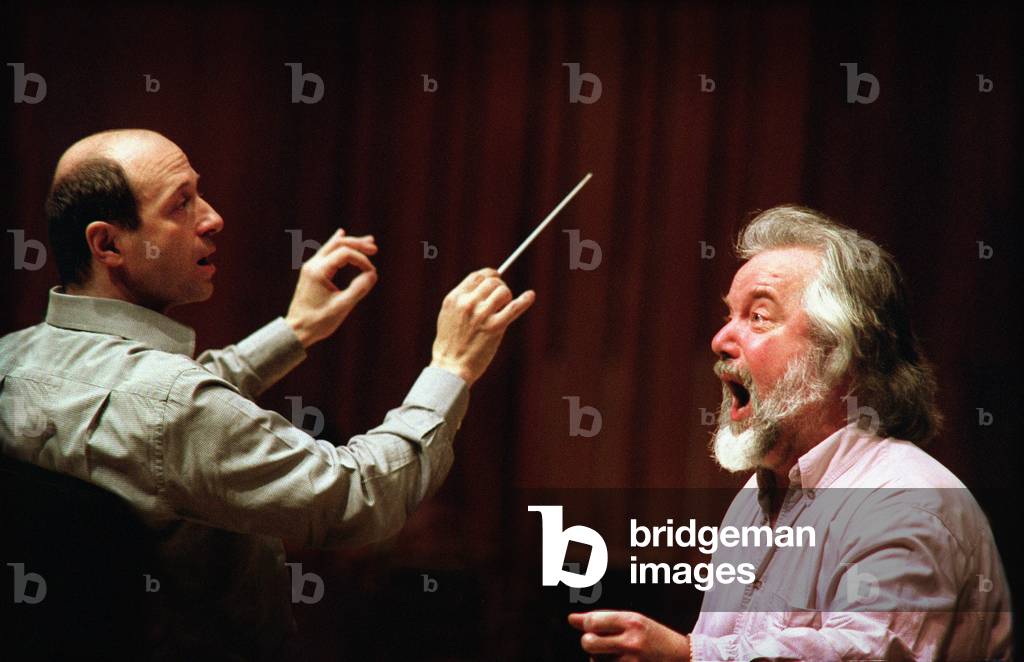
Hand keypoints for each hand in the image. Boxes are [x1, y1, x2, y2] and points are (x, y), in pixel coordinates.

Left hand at [285, 229, 377, 348]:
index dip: (361, 260)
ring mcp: (310, 267)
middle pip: (338, 244)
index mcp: (318, 271)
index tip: (372, 273)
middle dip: (358, 244)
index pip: (345, 254)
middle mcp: (312, 265)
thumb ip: (359, 289)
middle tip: (375, 248)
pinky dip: (338, 245)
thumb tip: (373, 274)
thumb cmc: (318, 321)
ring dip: (350, 243)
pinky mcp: (311, 272)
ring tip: (369, 241)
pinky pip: (326, 252)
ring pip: (332, 246)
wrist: (296, 330)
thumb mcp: (342, 307)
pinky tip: (341, 234)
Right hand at [429, 268, 534, 386]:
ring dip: (508, 297)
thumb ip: (463, 300)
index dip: (490, 274)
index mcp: (455, 298)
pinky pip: (514, 308)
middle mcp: (468, 303)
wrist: (450, 367)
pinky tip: (530, 296)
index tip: (497, 276)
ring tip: (505, 307)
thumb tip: (483, 287)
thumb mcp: (449, 315)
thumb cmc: (450, 344)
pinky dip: (524, 300)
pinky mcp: (494, 327)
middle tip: (502, 298)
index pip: (477, 276)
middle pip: (492, 282)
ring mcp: (481, 314)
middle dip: (500, 287)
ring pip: (503, 291)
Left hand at [568, 611, 690, 661]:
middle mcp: (632, 642)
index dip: (586, 625)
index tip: (591, 627)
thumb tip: (570, 619)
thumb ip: (601, 619)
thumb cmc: (651, 635)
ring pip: (594, 661)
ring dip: (598, 658)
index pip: (593, 622)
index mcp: (632, 622)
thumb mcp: (631, 620)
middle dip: (588, 642)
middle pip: (588, 643)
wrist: (681, 657)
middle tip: (598, 642)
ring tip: (615, 654)